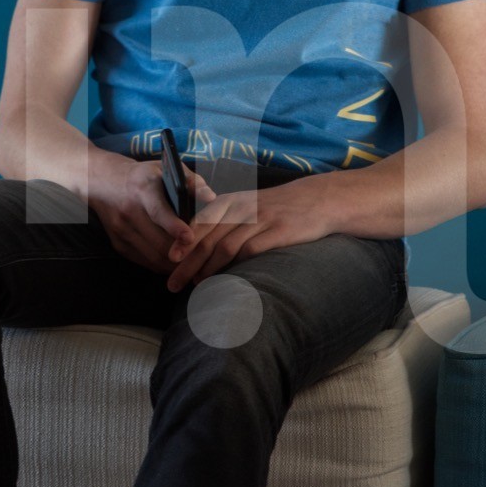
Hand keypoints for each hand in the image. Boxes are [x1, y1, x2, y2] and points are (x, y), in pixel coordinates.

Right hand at [90, 154, 218, 274]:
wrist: (101, 182)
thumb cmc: (142, 176)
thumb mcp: (165, 168)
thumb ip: (190, 181)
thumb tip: (211, 197)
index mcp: (142, 190)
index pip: (158, 211)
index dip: (174, 226)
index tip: (190, 237)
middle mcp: (129, 211)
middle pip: (158, 241)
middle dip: (182, 252)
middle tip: (202, 257)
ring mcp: (121, 230)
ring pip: (152, 256)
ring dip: (174, 263)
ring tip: (193, 263)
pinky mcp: (118, 244)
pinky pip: (144, 261)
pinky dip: (162, 265)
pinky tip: (175, 262)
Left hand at [164, 178, 329, 291]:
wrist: (316, 200)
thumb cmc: (275, 209)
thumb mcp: (247, 207)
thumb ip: (223, 222)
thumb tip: (196, 250)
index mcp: (230, 201)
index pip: (199, 222)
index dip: (182, 242)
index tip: (169, 260)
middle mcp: (241, 209)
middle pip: (207, 238)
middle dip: (187, 262)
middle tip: (172, 283)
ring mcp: (260, 220)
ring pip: (225, 247)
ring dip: (207, 269)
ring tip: (195, 286)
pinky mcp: (278, 231)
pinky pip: (250, 251)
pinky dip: (235, 268)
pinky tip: (226, 281)